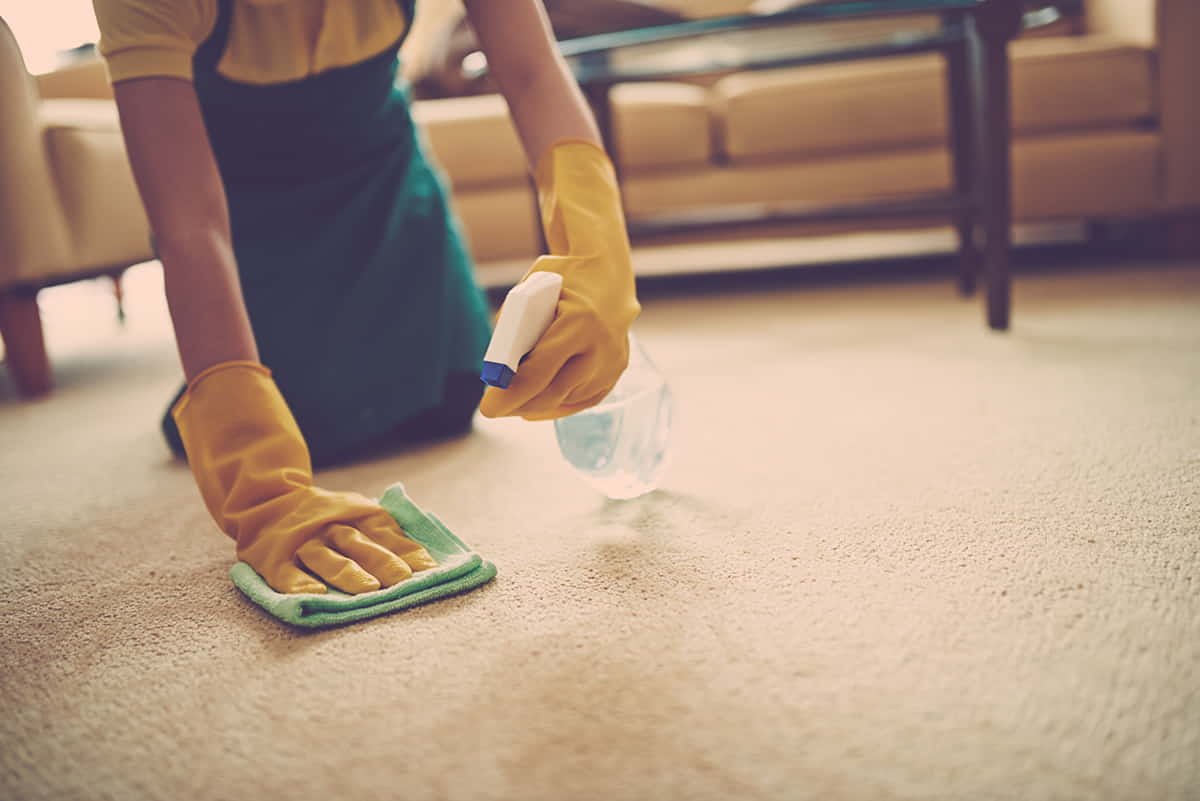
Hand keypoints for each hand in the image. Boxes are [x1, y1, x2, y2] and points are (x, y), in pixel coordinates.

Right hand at [173, 361, 437, 593]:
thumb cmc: (328, 517)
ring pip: (326, 557)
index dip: (407, 551)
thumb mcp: (360, 515)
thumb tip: (428, 564)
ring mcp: (303, 543)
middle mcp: (331, 527)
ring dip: (348, 573)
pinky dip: (299, 583)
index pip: (385, 534)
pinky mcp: (275, 559)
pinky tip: (313, 595)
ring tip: (368, 590)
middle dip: (382, 561)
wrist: (267, 500)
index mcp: (356, 516)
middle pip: (359, 544)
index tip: (429, 569)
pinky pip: (287, 573)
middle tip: (402, 579)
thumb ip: (390, 537)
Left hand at [479, 139, 639, 420]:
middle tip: (494, 409)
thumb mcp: (530, 290)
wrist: (609, 270)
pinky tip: (536, 408)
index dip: (511, 394)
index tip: (488, 408)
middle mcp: (601, 346)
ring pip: (567, 399)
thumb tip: (499, 371)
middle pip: (553, 392)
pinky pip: (584, 399)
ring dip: (536, 405)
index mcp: (579, 323)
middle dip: (519, 405)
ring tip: (512, 403)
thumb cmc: (563, 277)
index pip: (539, 372)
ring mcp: (613, 361)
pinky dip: (558, 405)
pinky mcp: (617, 370)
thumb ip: (514, 328)